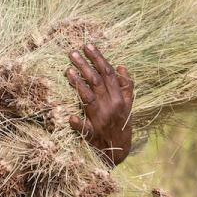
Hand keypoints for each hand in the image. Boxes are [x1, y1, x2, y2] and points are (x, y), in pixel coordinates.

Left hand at [64, 44, 133, 165]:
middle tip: (72, 52)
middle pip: (96, 82)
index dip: (98, 59)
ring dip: (78, 84)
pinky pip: (84, 128)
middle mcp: (111, 107)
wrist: (119, 151)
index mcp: (119, 99)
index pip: (108, 74)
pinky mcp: (92, 134)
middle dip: (85, 65)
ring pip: (88, 98)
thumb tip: (121, 66)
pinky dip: (78, 123)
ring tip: (68, 70)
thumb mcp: (129, 105)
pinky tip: (70, 117)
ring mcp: (101, 120)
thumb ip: (126, 87)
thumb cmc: (121, 124)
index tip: (88, 46)